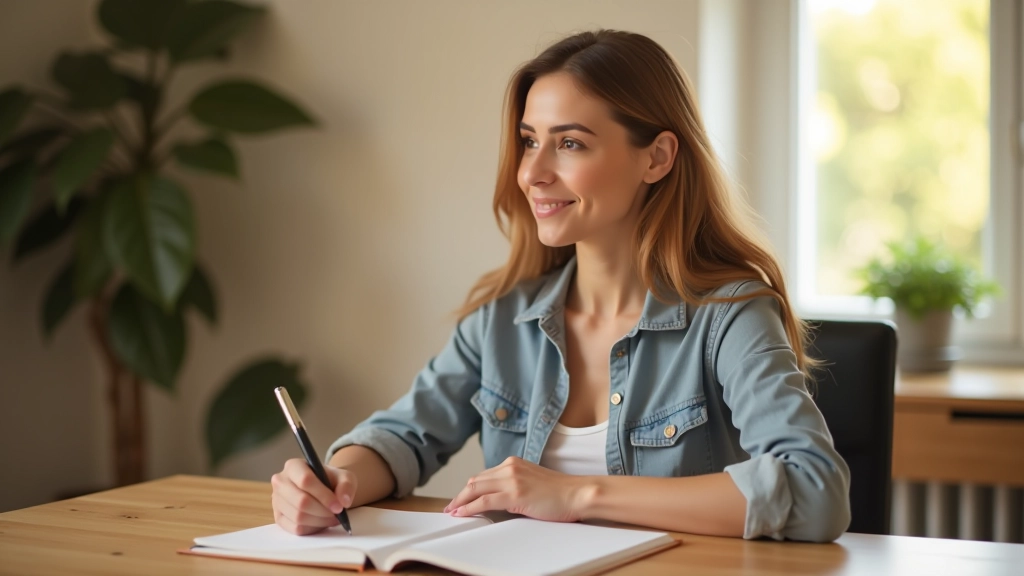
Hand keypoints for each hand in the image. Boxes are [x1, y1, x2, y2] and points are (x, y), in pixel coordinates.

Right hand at [271, 458, 356, 534]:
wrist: (323, 490)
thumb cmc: (331, 481)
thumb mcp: (344, 477)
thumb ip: (346, 486)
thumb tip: (344, 501)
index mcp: (294, 466)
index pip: (306, 480)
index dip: (324, 496)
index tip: (339, 507)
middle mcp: (280, 482)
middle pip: (301, 501)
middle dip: (323, 511)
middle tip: (338, 515)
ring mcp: (277, 500)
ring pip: (298, 517)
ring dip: (320, 521)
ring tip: (332, 518)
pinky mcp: (278, 517)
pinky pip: (296, 528)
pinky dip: (312, 528)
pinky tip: (322, 522)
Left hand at [444, 457, 591, 521]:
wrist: (577, 493)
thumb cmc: (560, 493)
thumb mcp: (531, 483)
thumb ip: (514, 486)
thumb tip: (496, 500)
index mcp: (513, 463)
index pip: (483, 475)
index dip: (469, 488)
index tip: (460, 498)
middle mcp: (510, 467)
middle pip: (475, 480)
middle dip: (460, 495)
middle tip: (450, 507)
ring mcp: (512, 479)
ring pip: (475, 488)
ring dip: (460, 501)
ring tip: (452, 511)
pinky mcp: (515, 493)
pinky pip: (484, 500)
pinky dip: (469, 507)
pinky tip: (462, 513)